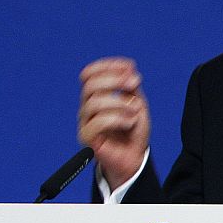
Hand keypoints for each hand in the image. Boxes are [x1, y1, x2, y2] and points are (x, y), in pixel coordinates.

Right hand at [78, 57, 150, 189]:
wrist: (133, 157)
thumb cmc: (133, 131)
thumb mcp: (136, 104)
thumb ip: (131, 88)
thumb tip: (129, 71)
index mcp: (96, 96)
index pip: (89, 74)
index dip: (106, 66)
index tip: (130, 65)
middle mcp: (87, 107)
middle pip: (89, 85)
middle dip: (113, 80)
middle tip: (134, 83)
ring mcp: (85, 122)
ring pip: (93, 103)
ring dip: (119, 102)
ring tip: (136, 110)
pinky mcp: (87, 137)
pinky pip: (97, 123)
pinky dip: (118, 119)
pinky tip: (131, 122)